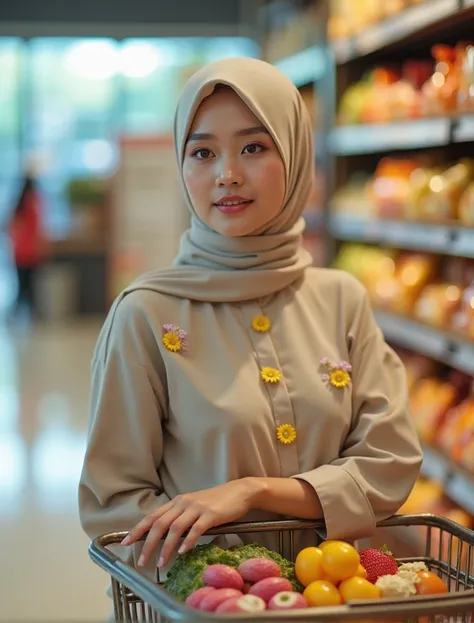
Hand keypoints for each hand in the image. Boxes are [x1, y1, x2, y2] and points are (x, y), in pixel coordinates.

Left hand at [121, 479, 257, 568]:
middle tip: (141, 561)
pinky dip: (188, 541)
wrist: (240, 492)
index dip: (138, 529)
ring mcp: (197, 508)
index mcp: (177, 501)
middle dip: (148, 543)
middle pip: (160, 523)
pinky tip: (183, 552)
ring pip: (175, 528)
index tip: (126, 543)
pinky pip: (196, 529)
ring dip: (166, 547)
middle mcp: (184, 503)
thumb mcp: (194, 507)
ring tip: (161, 563)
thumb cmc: (216, 502)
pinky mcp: (211, 514)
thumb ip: (180, 518)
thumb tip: (165, 537)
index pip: (152, 516)